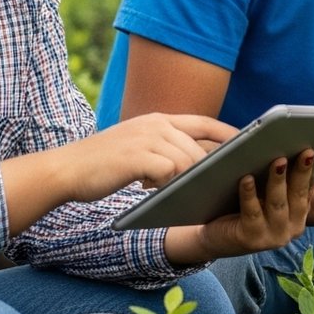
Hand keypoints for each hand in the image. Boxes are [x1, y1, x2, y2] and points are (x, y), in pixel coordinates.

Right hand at [68, 113, 236, 199]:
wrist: (66, 169)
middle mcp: (155, 124)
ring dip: (189, 180)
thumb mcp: (137, 148)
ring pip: (187, 161)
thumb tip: (194, 164)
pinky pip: (170, 172)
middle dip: (214, 166)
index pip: (204, 122)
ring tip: (183, 193)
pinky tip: (155, 192)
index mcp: (158, 120)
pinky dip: (169, 185)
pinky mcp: (138, 156)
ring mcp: (146, 138)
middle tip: (223, 184)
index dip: (228, 133)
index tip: (247, 146)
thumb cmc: (102, 165)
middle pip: (199, 146)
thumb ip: (163, 149)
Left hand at [168, 149, 313, 264]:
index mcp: (297, 217)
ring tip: (278, 161)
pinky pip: (251, 213)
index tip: (311, 151)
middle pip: (296, 196)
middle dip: (300, 172)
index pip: (306, 190)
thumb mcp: (264, 196)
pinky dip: (249, 194)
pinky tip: (247, 178)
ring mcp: (272, 238)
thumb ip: (277, 182)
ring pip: (277, 204)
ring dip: (278, 181)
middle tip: (304, 151)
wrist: (214, 237)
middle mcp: (289, 230)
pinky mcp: (251, 239)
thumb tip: (286, 151)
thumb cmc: (240, 209)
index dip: (309, 171)